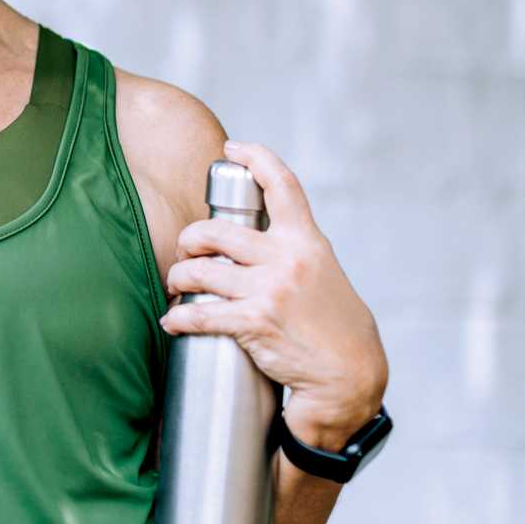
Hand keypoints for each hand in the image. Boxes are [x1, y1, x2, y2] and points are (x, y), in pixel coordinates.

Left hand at [161, 141, 388, 451]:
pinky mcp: (257, 322)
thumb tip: (254, 236)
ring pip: (201, 269)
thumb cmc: (334, 327)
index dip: (255, 158)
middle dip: (189, 239)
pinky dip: (179, 317)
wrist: (352, 376)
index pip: (282, 185)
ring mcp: (271, 290)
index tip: (233, 148)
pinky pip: (201, 313)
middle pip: (216, 230)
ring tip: (177, 286)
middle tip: (185, 253)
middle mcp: (288, 259)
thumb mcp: (323, 273)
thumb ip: (293, 250)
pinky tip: (173, 322)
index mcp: (307, 241)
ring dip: (179, 277)